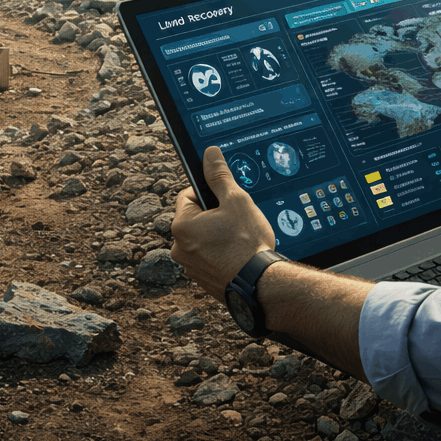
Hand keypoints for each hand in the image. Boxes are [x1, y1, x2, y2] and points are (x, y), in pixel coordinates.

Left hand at [170, 146, 275, 304]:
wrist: (261, 286)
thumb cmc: (248, 244)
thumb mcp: (236, 201)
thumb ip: (219, 176)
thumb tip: (210, 154)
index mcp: (181, 226)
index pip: (187, 195)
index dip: (208, 193)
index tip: (225, 199)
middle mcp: (179, 248)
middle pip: (195, 219)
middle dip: (214, 217)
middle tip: (236, 221)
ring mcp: (190, 267)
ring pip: (202, 239)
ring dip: (216, 236)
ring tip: (239, 240)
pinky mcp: (202, 280)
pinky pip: (208, 258)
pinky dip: (220, 255)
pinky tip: (238, 256)